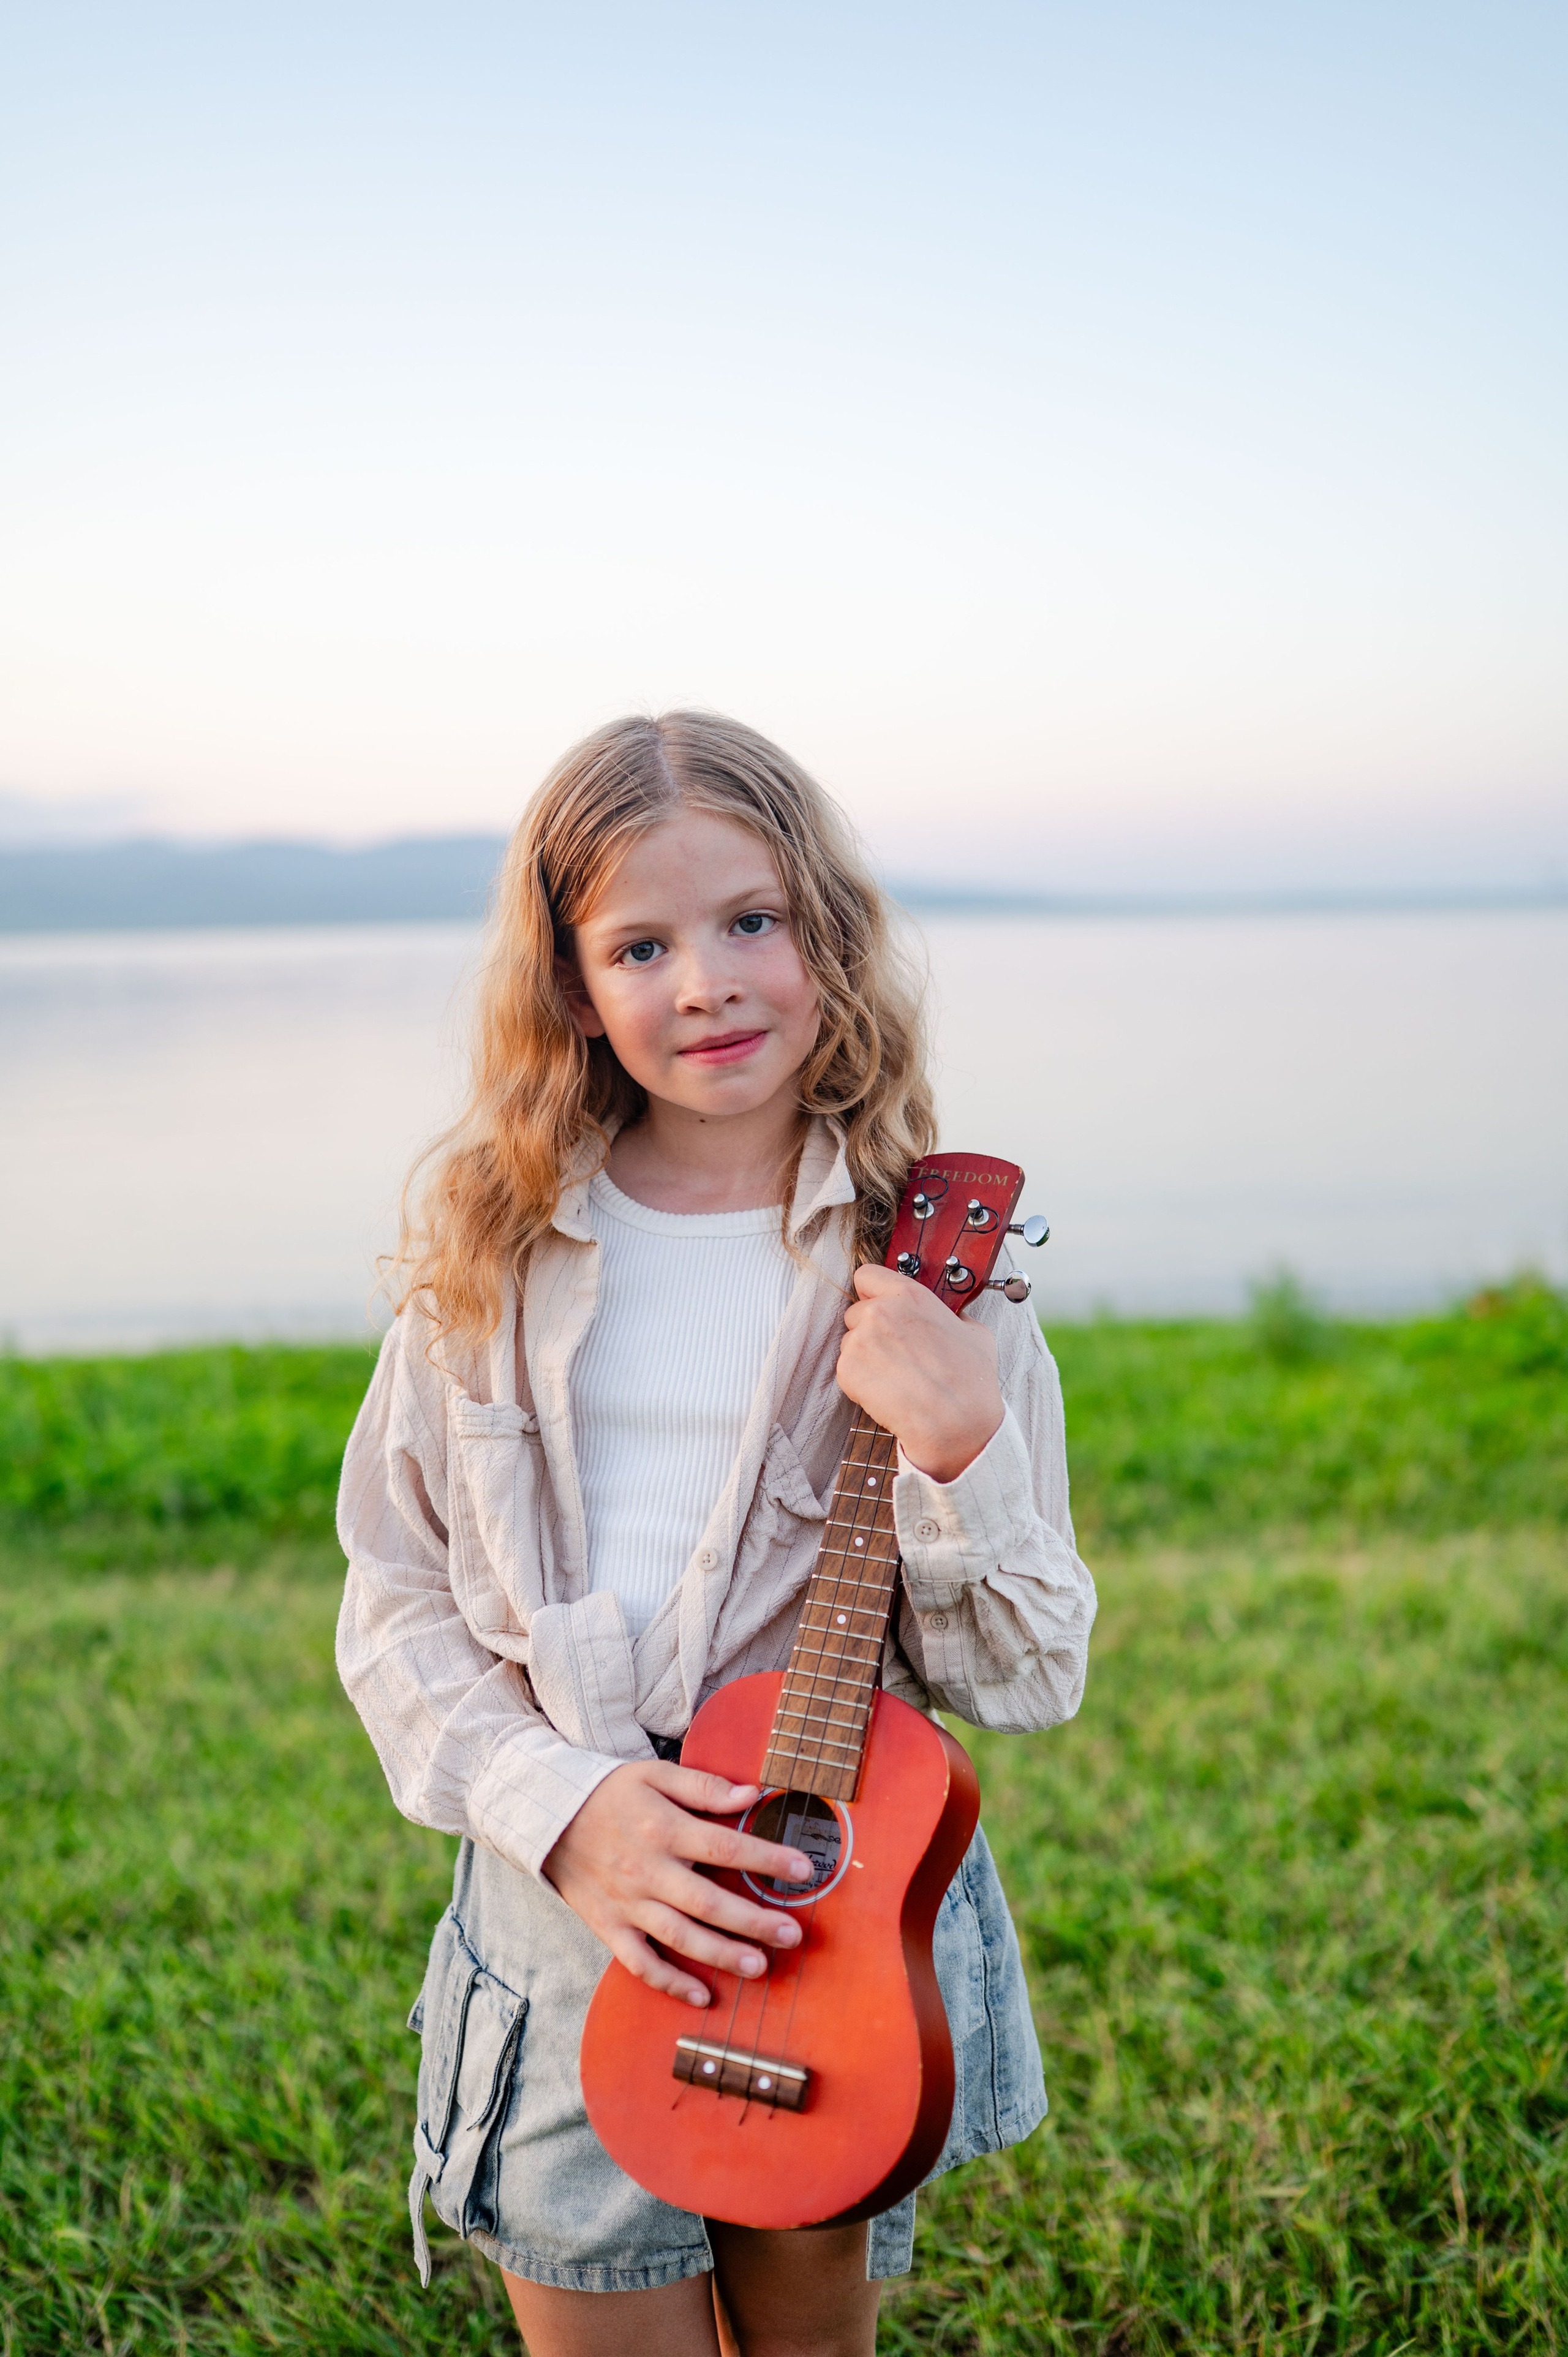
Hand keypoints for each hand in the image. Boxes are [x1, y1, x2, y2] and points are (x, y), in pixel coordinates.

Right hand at [542, 1760, 813, 2006]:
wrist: (548, 1816)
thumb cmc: (609, 1793)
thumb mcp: (654, 1774)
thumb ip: (703, 1785)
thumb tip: (752, 1794)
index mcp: (662, 1829)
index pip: (724, 1846)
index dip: (767, 1859)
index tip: (804, 1870)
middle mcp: (646, 1871)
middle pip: (708, 1901)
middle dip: (754, 1921)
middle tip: (792, 1934)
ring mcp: (627, 1904)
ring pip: (679, 1937)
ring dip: (721, 1955)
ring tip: (759, 1967)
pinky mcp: (609, 1927)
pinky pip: (640, 1963)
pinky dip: (670, 1983)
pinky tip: (702, 1996)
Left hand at [836, 1263, 1004, 1481]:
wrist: (955, 1422)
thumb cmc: (970, 1381)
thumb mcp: (974, 1333)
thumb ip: (954, 1316)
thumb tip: (953, 1317)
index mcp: (909, 1295)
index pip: (866, 1276)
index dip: (871, 1293)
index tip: (878, 1306)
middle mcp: (880, 1311)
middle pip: (855, 1313)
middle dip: (869, 1330)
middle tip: (893, 1353)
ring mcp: (861, 1340)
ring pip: (849, 1343)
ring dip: (864, 1357)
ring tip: (894, 1378)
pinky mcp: (848, 1369)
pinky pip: (846, 1371)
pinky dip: (860, 1382)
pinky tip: (886, 1392)